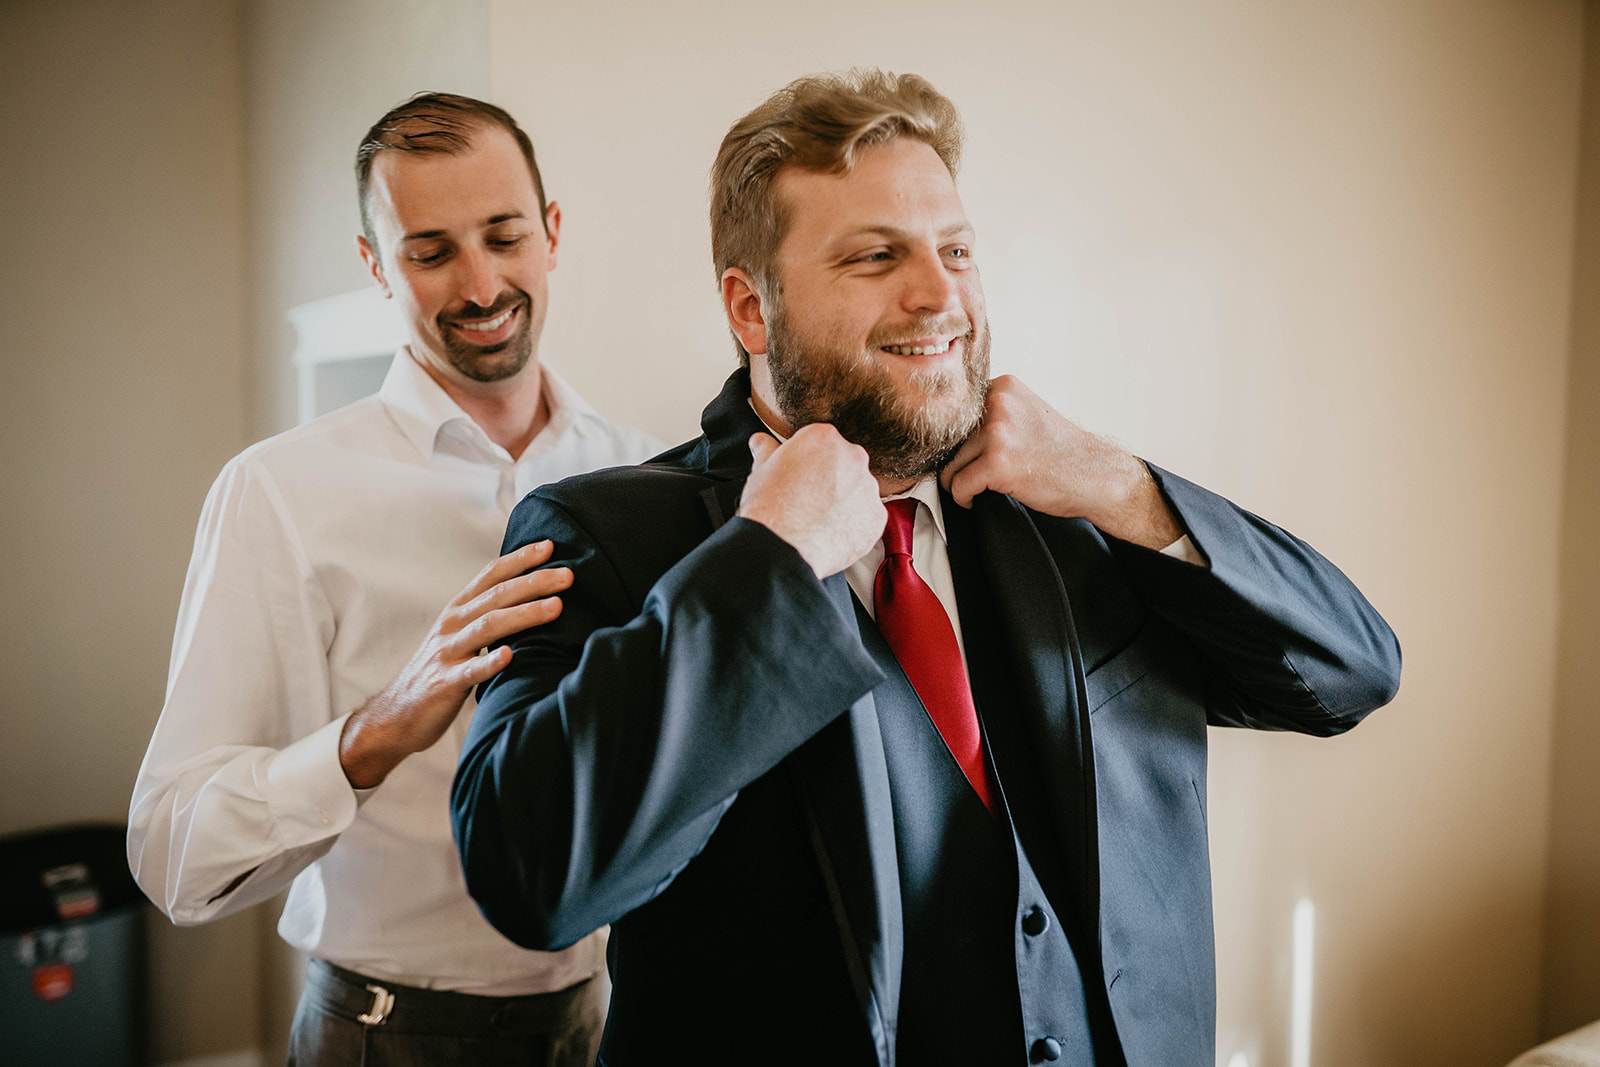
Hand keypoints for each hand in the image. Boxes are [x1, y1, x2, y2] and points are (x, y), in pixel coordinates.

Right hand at [338, 540, 572, 787]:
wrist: (398, 714)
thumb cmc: (440, 671)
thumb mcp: (460, 635)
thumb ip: (488, 616)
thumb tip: (532, 599)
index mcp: (458, 609)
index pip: (491, 575)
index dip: (520, 559)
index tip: (550, 545)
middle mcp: (452, 624)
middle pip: (497, 595)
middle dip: (534, 582)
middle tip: (568, 576)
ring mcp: (448, 652)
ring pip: (488, 626)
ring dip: (524, 614)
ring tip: (556, 607)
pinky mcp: (445, 683)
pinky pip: (470, 670)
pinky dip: (490, 662)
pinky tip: (510, 655)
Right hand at [738, 425, 885, 577]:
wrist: (783, 548)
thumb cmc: (770, 509)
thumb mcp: (760, 471)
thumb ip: (767, 450)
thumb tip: (762, 442)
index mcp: (824, 438)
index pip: (821, 442)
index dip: (807, 461)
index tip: (799, 476)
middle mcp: (853, 457)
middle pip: (844, 463)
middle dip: (830, 478)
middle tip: (808, 498)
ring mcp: (868, 488)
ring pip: (858, 490)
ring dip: (844, 500)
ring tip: (819, 519)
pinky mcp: (876, 517)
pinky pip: (867, 517)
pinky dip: (854, 524)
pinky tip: (831, 532)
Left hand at [940, 375, 1182, 548]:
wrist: (1095, 475)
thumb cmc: (1060, 451)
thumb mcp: (1026, 413)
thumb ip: (991, 412)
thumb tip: (941, 429)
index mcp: (1002, 387)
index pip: (955, 415)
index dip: (959, 441)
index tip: (970, 456)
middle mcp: (997, 403)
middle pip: (949, 440)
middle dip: (959, 463)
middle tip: (978, 476)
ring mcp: (997, 432)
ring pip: (950, 465)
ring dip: (961, 482)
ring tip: (982, 488)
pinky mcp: (997, 463)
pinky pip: (958, 486)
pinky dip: (964, 499)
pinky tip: (979, 500)